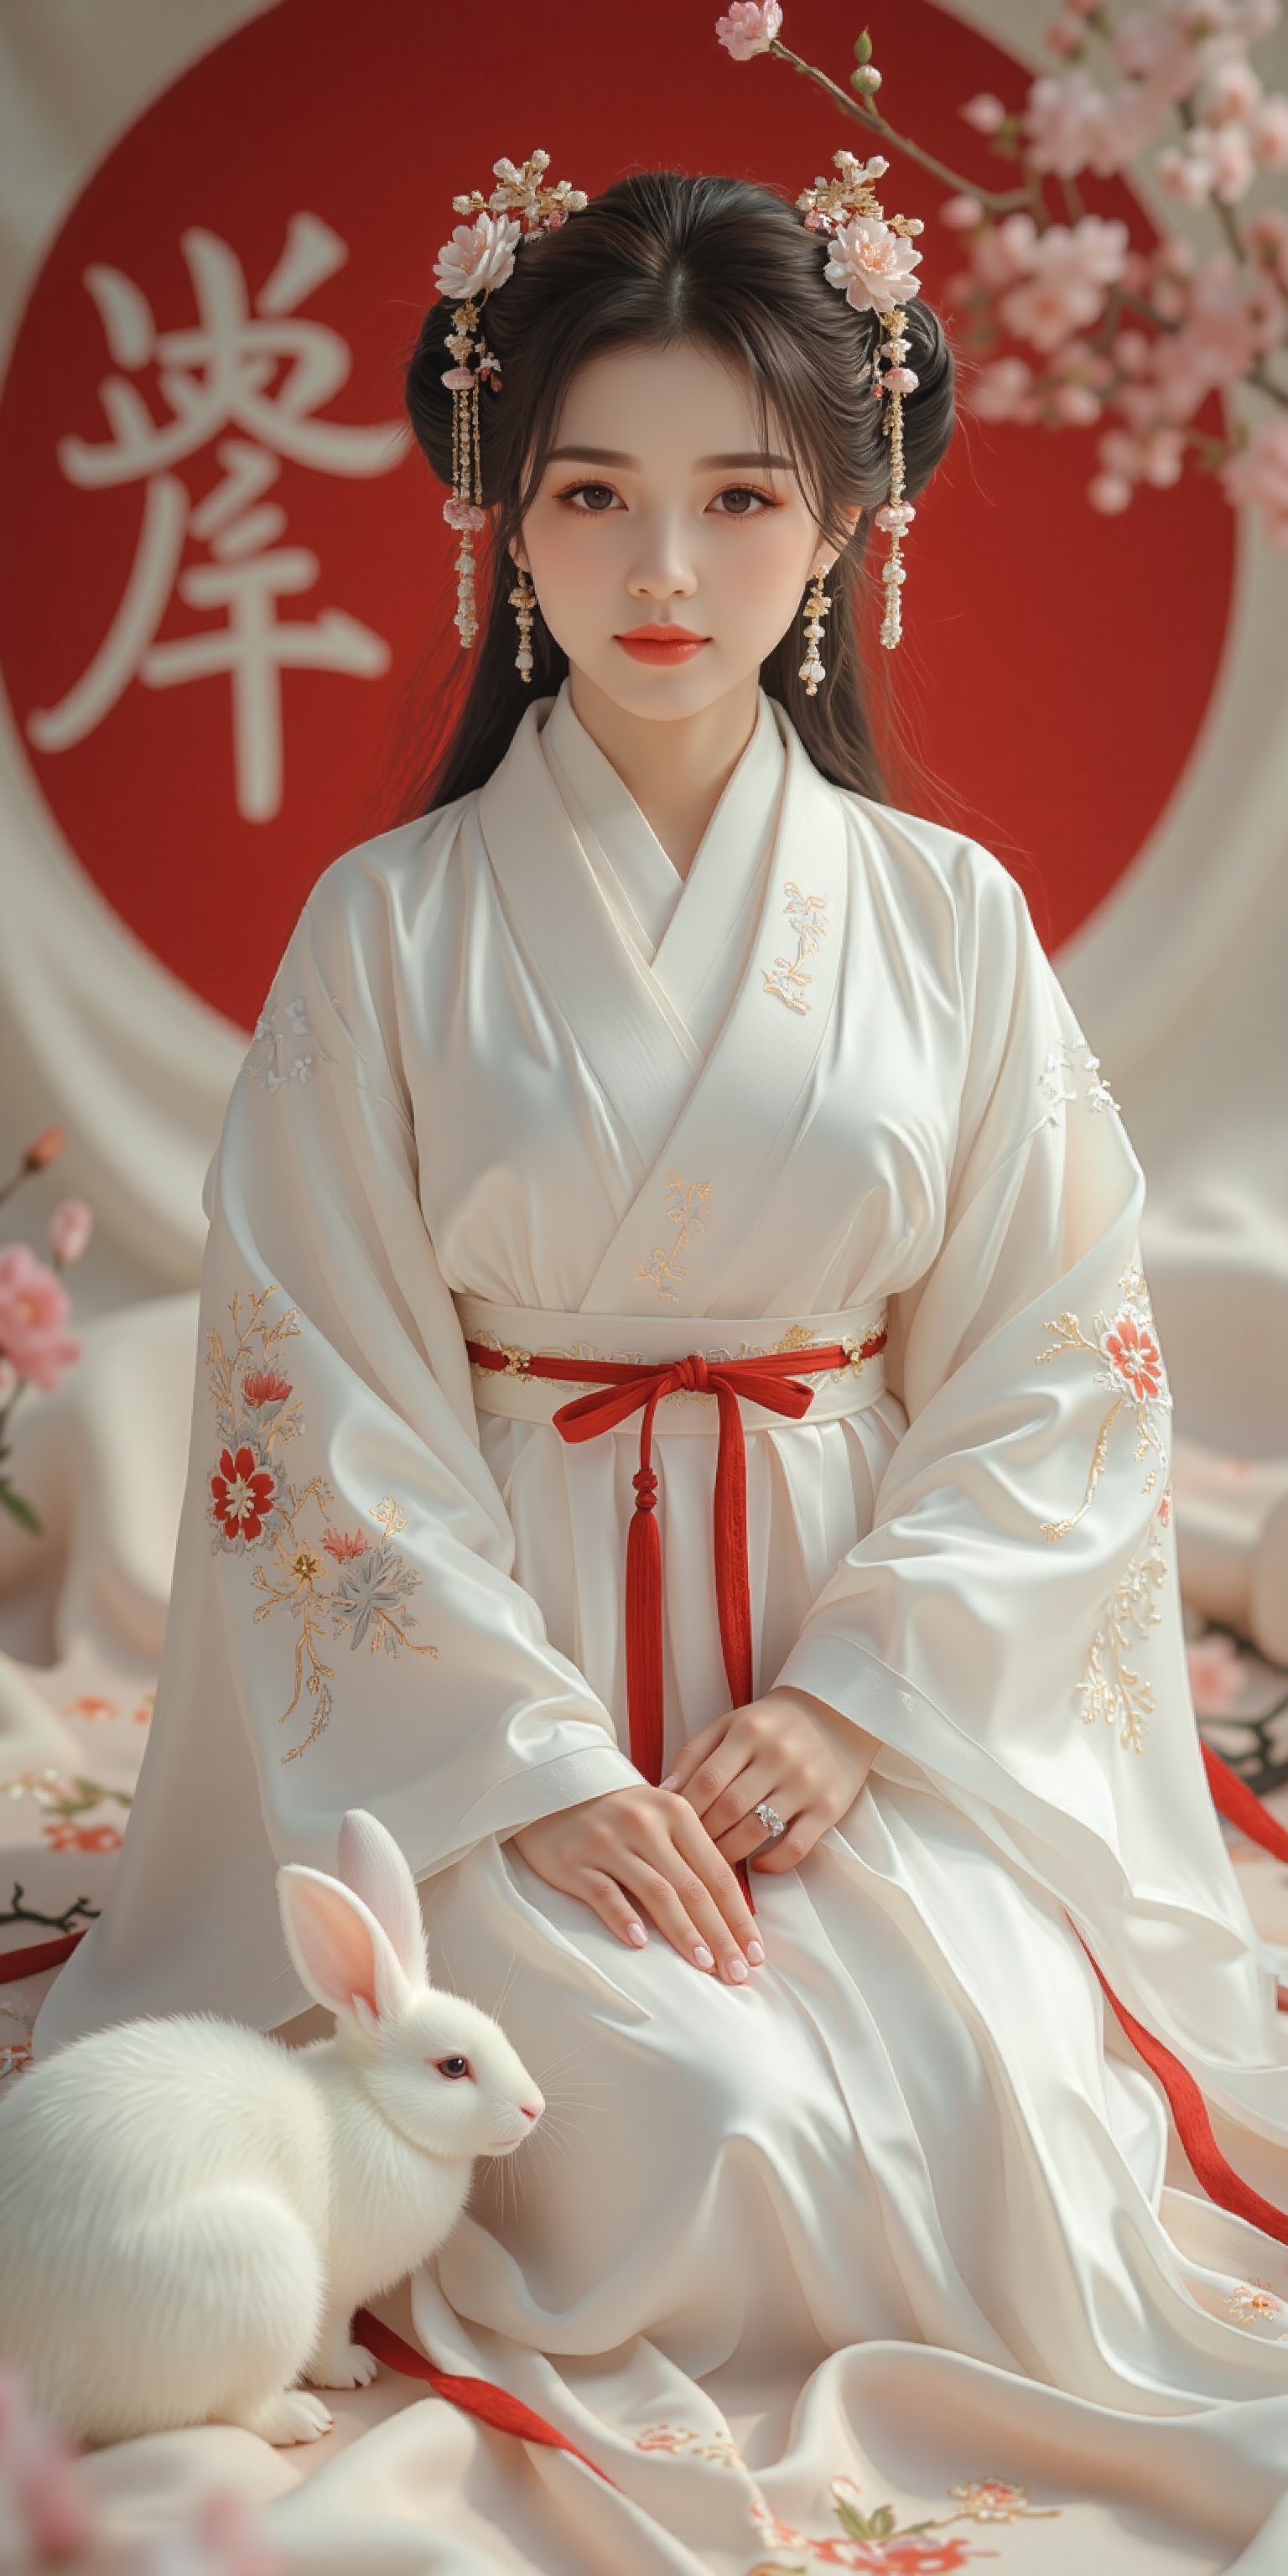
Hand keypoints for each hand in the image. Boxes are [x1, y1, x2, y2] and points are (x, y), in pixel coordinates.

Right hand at [510, 1786, 762, 1982]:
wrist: (549, 1788)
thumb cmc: (617, 1812)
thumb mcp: (659, 1818)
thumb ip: (690, 1854)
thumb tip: (729, 1915)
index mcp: (676, 1812)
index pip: (717, 1872)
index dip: (739, 1916)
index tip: (756, 1952)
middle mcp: (645, 1823)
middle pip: (693, 1888)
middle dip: (720, 1935)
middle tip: (738, 1972)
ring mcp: (608, 1841)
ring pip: (656, 1892)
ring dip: (683, 1933)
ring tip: (704, 1966)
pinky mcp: (573, 1860)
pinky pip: (604, 1893)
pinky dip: (624, 1919)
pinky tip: (640, 1944)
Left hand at [663, 1687, 877, 1873]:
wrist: (838, 1713)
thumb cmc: (773, 1723)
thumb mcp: (731, 1723)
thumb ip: (695, 1753)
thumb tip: (663, 1790)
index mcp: (748, 1731)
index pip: (706, 1782)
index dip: (685, 1811)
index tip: (673, 1827)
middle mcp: (778, 1756)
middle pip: (728, 1809)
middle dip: (704, 1836)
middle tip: (691, 1849)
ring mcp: (806, 1783)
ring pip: (757, 1832)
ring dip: (731, 1853)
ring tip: (717, 1860)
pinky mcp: (830, 1807)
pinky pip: (795, 1847)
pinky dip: (772, 1863)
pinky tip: (757, 1865)